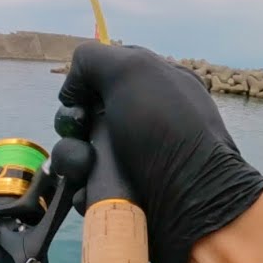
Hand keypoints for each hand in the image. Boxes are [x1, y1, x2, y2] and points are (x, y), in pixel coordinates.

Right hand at [58, 42, 262, 262]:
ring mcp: (129, 161)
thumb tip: (71, 90)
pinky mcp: (119, 196)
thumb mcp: (133, 69)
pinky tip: (95, 192)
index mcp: (152, 87)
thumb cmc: (166, 130)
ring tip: (88, 169)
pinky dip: (83, 190)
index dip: (83, 85)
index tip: (82, 97)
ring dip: (72, 159)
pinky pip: (82, 189)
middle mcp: (140, 122)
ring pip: (75, 153)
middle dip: (71, 124)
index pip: (101, 76)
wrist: (191, 203)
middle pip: (80, 116)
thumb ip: (92, 60)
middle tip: (82, 131)